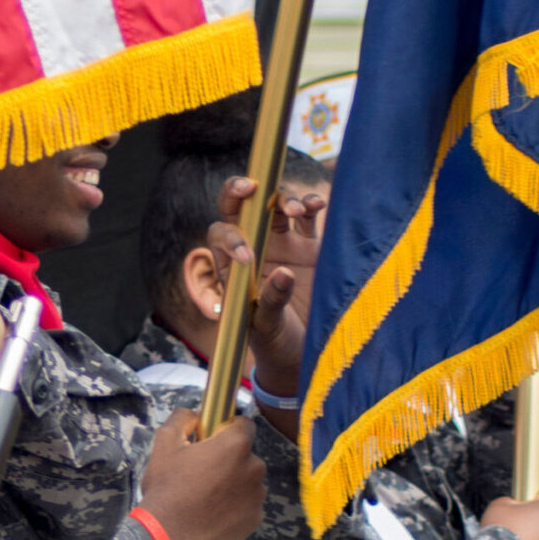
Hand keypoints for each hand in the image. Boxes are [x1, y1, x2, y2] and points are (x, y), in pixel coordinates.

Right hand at [137, 409, 264, 539]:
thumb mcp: (165, 444)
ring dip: (234, 484)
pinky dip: (236, 507)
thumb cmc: (167, 487)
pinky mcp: (256, 519)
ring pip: (248, 481)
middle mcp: (255, 467)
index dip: (227, 429)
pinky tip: (213, 514)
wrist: (168, 535)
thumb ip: (182, 418)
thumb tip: (195, 414)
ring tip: (207, 498)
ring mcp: (257, 496)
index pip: (244, 424)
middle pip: (246, 455)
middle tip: (203, 473)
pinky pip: (248, 506)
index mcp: (236, 445)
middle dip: (229, 460)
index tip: (212, 440)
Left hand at [204, 178, 324, 392]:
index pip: (221, 236)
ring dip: (283, 199)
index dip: (231, 238)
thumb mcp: (267, 328)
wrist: (307, 352)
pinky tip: (317, 204)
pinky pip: (308, 216)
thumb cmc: (276, 343)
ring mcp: (283, 243)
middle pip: (240, 208)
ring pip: (275, 206)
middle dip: (239, 191)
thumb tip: (284, 274)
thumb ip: (271, 302)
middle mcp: (255, 247)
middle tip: (250, 187)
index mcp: (233, 266)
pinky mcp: (310, 246)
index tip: (249, 257)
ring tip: (298, 210)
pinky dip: (311, 204)